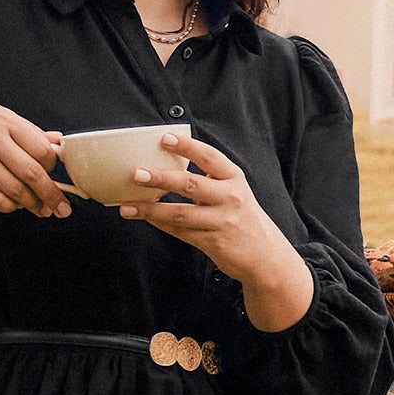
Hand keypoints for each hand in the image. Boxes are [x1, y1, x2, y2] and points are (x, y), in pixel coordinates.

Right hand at [0, 98, 70, 218]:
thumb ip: (25, 129)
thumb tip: (56, 142)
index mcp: (3, 120)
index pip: (42, 148)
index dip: (54, 166)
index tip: (57, 174)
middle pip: (33, 173)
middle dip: (53, 195)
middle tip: (62, 207)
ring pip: (17, 191)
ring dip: (34, 205)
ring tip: (43, 210)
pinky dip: (10, 207)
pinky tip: (16, 205)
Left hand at [120, 131, 313, 331]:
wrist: (265, 256)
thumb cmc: (243, 218)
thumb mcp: (233, 191)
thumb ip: (208, 179)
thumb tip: (168, 167)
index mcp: (234, 178)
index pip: (208, 156)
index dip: (186, 146)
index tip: (163, 138)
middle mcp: (230, 197)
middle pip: (190, 184)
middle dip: (161, 178)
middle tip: (137, 173)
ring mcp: (222, 221)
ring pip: (180, 213)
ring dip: (151, 209)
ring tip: (128, 206)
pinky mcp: (213, 242)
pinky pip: (180, 232)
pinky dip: (160, 225)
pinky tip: (145, 218)